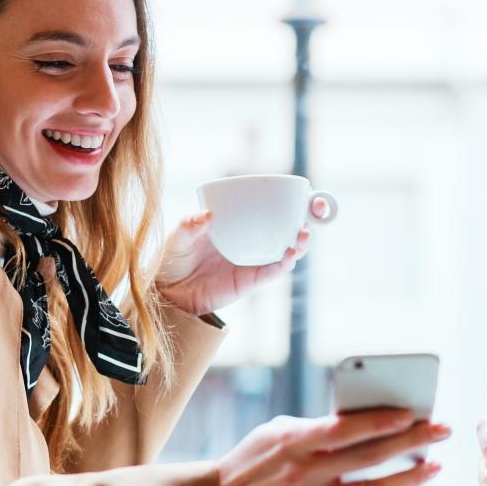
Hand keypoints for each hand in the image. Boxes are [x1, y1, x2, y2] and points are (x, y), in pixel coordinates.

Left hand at [154, 198, 328, 316]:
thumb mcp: (178, 236)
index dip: (296, 200)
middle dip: (310, 218)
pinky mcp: (251, 280)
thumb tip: (206, 215)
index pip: (273, 207)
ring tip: (303, 235)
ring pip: (288, 249)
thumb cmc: (175, 258)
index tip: (309, 193)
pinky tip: (289, 255)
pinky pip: (272, 271)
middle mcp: (253, 239)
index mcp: (242, 221)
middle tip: (316, 210)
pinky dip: (283, 263)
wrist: (170, 292)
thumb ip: (189, 225)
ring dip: (301, 242)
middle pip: (290, 227)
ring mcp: (254, 260)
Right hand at [217, 410, 449, 485]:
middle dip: (412, 442)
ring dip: (409, 478)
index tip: (413, 412)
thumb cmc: (251, 462)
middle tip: (441, 430)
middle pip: (370, 457)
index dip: (383, 421)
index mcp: (294, 442)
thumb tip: (361, 421)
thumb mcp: (276, 433)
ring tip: (434, 466)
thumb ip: (316, 426)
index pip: (347, 429)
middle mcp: (306, 473)